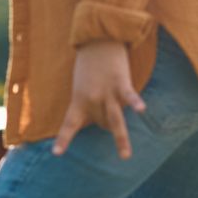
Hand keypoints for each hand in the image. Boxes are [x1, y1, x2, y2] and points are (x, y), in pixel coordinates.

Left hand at [52, 41, 145, 158]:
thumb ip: (90, 105)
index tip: (57, 153)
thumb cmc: (90, 66)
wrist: (97, 40)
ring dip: (121, 140)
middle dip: (109, 125)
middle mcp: (91, 99)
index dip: (64, 139)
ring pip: (114, 120)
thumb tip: (105, 123)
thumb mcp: (81, 87)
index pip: (69, 124)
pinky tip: (141, 110)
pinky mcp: (121, 82)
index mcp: (78, 101)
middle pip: (102, 125)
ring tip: (125, 157)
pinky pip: (129, 96)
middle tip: (110, 109)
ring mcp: (106, 92)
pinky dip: (135, 102)